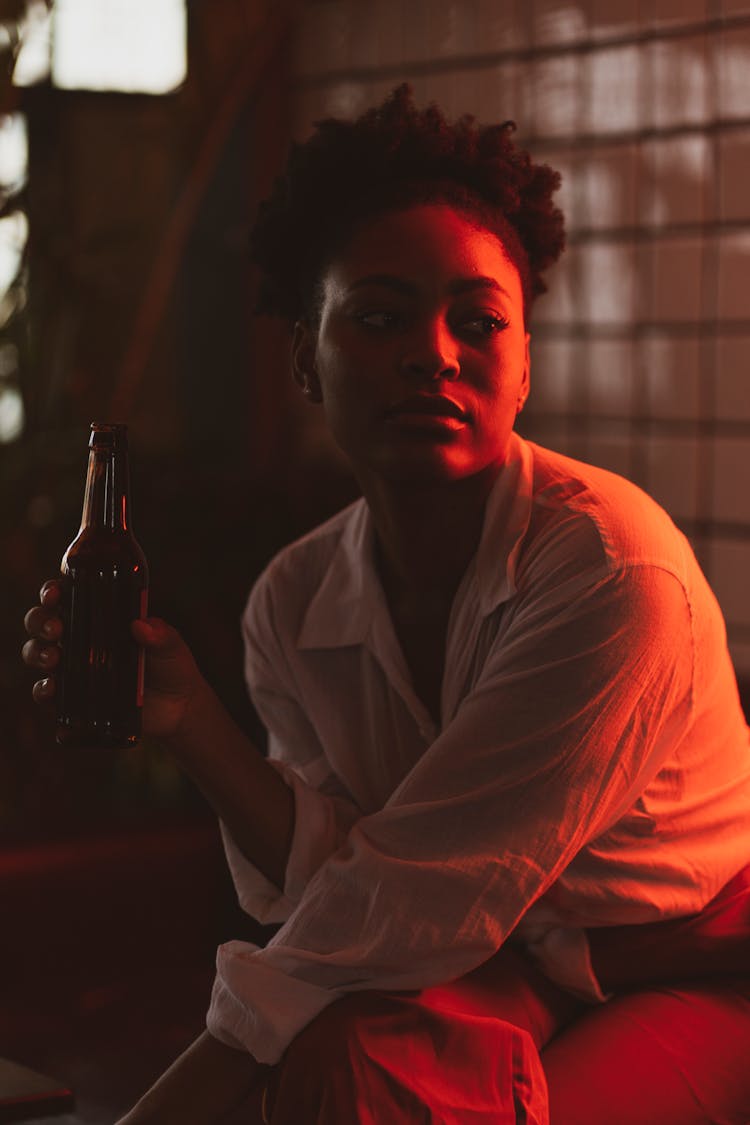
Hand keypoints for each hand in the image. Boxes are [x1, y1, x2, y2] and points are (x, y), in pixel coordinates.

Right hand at [22, 579, 208, 742]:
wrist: (178, 708)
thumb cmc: (171, 667)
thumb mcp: (172, 646)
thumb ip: (161, 635)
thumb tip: (141, 625)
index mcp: (99, 618)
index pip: (66, 597)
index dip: (52, 591)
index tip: (56, 592)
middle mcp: (79, 639)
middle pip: (42, 622)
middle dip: (41, 621)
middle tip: (56, 628)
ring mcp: (74, 669)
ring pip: (38, 653)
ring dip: (38, 652)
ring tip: (54, 657)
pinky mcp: (73, 699)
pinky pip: (47, 694)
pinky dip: (43, 691)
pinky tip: (52, 689)